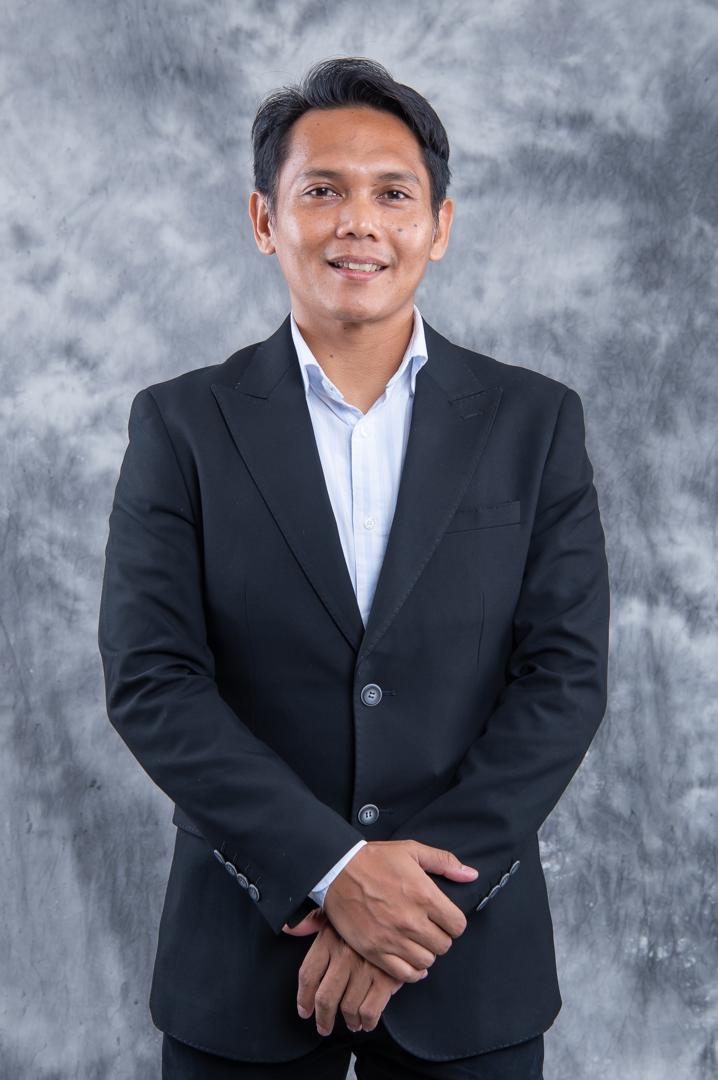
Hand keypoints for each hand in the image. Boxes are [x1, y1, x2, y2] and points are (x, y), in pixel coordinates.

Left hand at [288, 912, 403, 1035]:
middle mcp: (344, 954)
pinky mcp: (386, 978)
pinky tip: (367, 1021)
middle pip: (325, 998)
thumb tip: (288, 928)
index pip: (308, 975)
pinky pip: (369, 1012)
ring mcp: (365, 967)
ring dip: (349, 1021)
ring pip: (347, 1008)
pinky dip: (367, 1022)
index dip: (303, 998)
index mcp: (329, 937)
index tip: (304, 1010)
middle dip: (323, 1018)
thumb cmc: (367, 915)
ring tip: (351, 1023)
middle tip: (324, 1027)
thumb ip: (312, 922)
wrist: (403, 913)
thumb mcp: (338, 912)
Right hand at [322, 839, 476, 981]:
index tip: (444, 918)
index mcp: (424, 895)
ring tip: (416, 941)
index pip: (458, 926)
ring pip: (426, 962)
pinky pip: (404, 975)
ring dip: (425, 953)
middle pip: (444, 946)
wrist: (337, 870)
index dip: (454, 923)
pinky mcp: (375, 951)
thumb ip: (444, 862)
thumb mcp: (411, 850)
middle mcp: (411, 920)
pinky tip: (408, 958)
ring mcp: (393, 938)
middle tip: (428, 928)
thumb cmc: (374, 859)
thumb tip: (471, 875)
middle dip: (439, 937)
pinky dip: (410, 971)